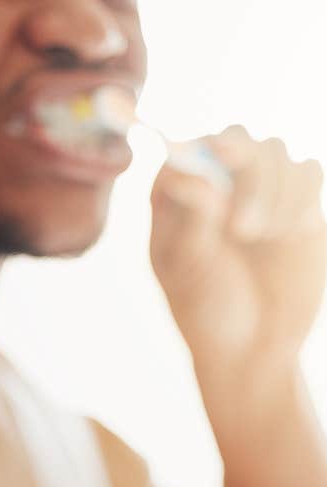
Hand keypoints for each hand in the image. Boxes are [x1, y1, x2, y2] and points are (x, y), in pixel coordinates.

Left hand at [150, 126, 326, 370]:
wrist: (253, 347)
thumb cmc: (205, 310)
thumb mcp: (189, 271)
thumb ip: (190, 221)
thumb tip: (186, 174)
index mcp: (176, 198)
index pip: (185, 149)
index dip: (200, 151)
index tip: (215, 171)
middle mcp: (216, 185)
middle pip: (236, 139)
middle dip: (245, 172)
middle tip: (242, 229)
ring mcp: (259, 191)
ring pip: (276, 152)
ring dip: (272, 191)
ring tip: (258, 239)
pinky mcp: (299, 204)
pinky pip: (310, 173)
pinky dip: (300, 199)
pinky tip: (285, 235)